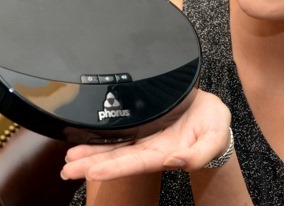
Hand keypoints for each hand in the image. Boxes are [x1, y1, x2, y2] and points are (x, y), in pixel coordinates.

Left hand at [60, 89, 230, 180]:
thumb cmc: (215, 127)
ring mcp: (145, 136)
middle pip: (118, 158)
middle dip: (92, 164)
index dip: (114, 167)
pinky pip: (118, 131)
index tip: (93, 171)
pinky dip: (100, 137)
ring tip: (69, 158)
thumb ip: (199, 154)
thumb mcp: (214, 139)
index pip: (136, 163)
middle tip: (68, 168)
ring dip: (91, 153)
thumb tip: (177, 160)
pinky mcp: (142, 123)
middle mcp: (151, 147)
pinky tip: (83, 140)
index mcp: (165, 153)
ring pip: (114, 147)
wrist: (212, 113)